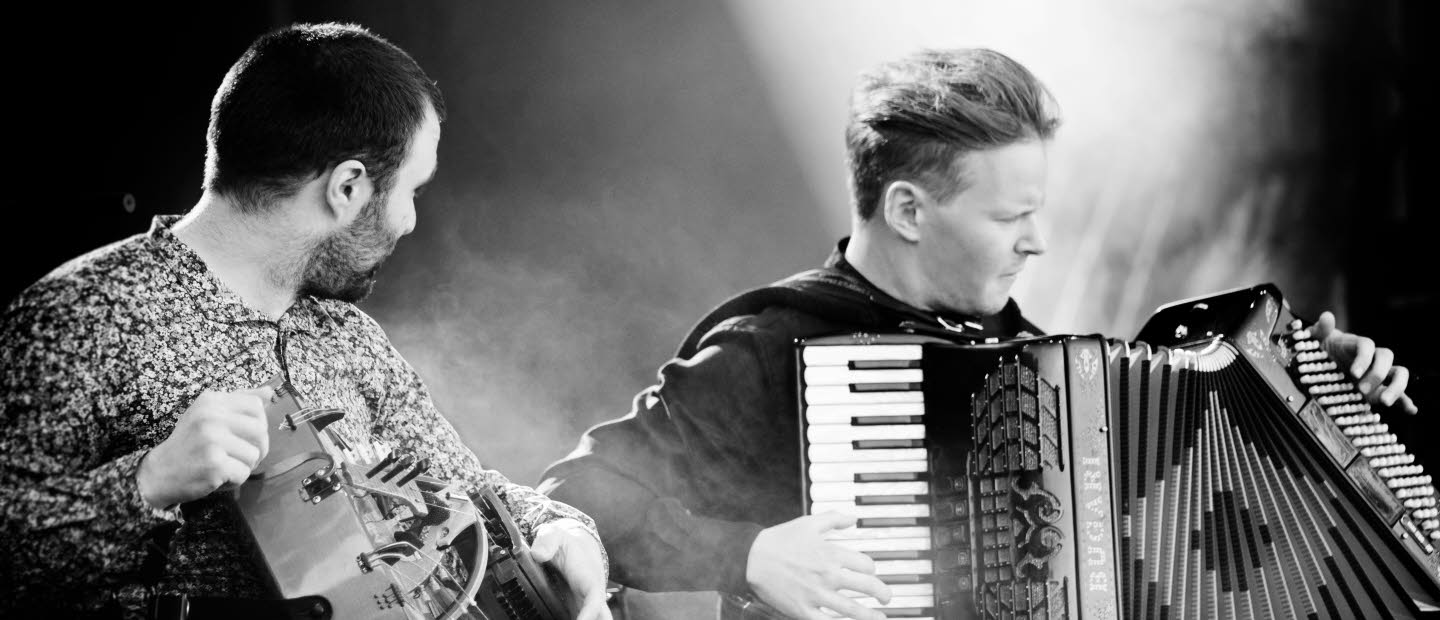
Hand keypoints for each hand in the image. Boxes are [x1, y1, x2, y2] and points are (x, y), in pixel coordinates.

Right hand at [137, 386, 273, 508]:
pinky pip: (244, 473)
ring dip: (245, 465)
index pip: (256, 405)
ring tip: (226, 465)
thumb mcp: (208, 415)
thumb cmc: (190, 443)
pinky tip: (218, 477)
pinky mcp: (214, 464)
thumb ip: (238, 402)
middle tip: (240, 455)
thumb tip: (269, 392)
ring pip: (255, 454)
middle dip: (257, 447)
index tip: (244, 434)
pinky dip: (235, 480)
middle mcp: (211, 416)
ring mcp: (212, 440)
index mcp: (211, 401)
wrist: (159, 473)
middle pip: (260, 430)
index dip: (258, 423)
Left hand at [529, 518, 612, 619]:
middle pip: (602, 617)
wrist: (578, 544)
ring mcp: (587, 603)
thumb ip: (546, 541)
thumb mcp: (554, 533)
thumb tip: (539, 554)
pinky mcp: (579, 609)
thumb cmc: (566, 541)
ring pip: (595, 619)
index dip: (589, 613)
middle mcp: (592, 593)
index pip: (594, 599)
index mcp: (588, 577)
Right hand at [746, 512, 890, 619]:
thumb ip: (834, 519)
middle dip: (882, 594)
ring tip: (880, 618)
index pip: (865, 565)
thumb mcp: (809, 523)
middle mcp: (828, 574)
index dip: (872, 570)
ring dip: (871, 616)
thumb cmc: (780, 540)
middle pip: (867, 586)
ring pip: (853, 610)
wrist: (752, 558)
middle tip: (886, 598)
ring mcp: (816, 594)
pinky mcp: (803, 610)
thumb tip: (853, 519)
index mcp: (831, 553)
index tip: (870, 574)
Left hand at [1311, 311, 1416, 413]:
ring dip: (1396, 387)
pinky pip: (1400, 394)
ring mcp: (1380, 373)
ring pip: (1399, 374)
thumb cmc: (1323, 348)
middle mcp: (1373, 358)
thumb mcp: (1317, 339)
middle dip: (1377, 374)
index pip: (1368, 346)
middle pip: (1387, 358)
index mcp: (1358, 345)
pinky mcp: (1382, 389)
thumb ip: (1321, 329)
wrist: (1326, 362)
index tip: (1353, 373)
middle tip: (1361, 389)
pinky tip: (1411, 410)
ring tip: (1384, 402)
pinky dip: (1406, 401)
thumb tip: (1326, 316)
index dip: (1363, 359)